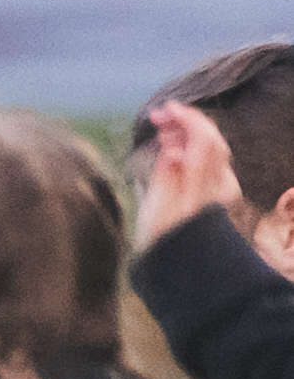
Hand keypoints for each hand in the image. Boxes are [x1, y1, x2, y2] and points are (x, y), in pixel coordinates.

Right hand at [153, 100, 243, 237]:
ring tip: (164, 132)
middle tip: (158, 118)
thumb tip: (173, 149)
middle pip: (211, 140)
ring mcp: (221, 187)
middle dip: (186, 123)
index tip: (165, 108)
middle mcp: (219, 182)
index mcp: (203, 183)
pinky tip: (177, 150)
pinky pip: (210, 160)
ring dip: (189, 134)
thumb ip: (166, 176)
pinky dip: (194, 148)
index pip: (204, 138)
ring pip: (211, 149)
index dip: (187, 118)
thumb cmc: (164, 241)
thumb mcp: (157, 209)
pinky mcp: (218, 194)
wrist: (186, 269)